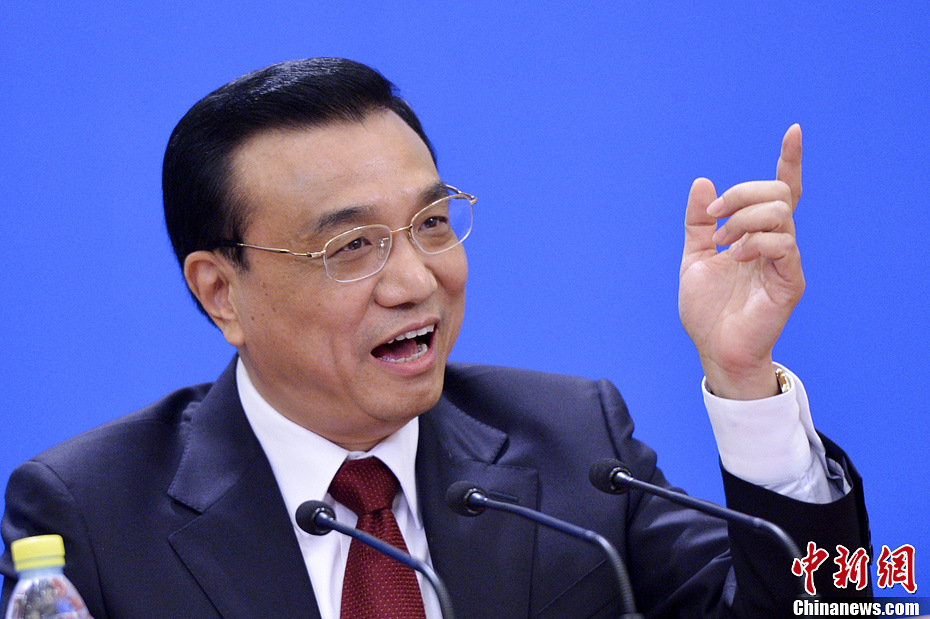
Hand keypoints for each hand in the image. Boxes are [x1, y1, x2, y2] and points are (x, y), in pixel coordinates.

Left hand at [679, 124, 804, 398]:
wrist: (713, 347)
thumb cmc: (707, 308)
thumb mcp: (694, 257)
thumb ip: (698, 222)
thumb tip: (702, 182)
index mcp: (756, 235)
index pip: (781, 192)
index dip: (789, 161)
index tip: (794, 131)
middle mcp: (776, 243)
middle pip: (778, 194)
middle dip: (742, 194)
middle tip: (714, 218)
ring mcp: (786, 260)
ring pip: (780, 213)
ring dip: (744, 219)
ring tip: (722, 242)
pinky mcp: (789, 280)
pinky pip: (782, 244)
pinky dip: (754, 242)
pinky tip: (735, 257)